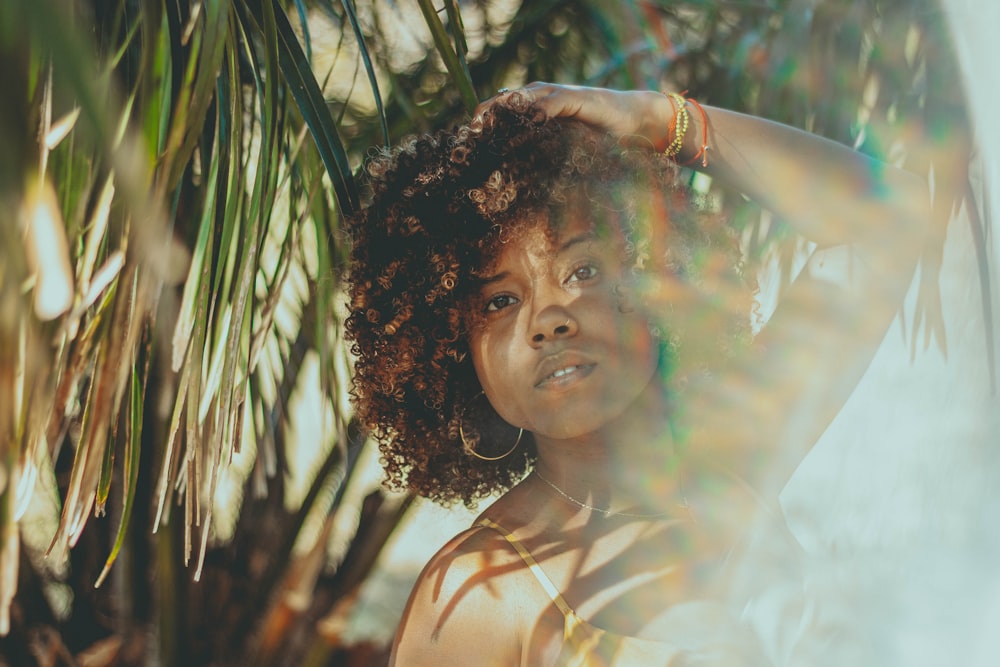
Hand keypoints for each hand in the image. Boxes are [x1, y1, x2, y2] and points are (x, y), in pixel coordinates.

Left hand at [473, 83, 672, 150]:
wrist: (635, 122)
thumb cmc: (600, 139)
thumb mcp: (564, 149)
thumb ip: (542, 157)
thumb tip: (520, 186)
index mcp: (536, 108)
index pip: (501, 112)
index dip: (483, 126)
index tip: (466, 145)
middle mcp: (542, 97)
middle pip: (503, 102)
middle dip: (484, 119)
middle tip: (467, 139)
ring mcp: (556, 94)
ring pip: (520, 99)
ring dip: (501, 113)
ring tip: (483, 129)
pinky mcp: (573, 98)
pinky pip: (548, 103)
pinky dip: (533, 113)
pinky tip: (520, 124)